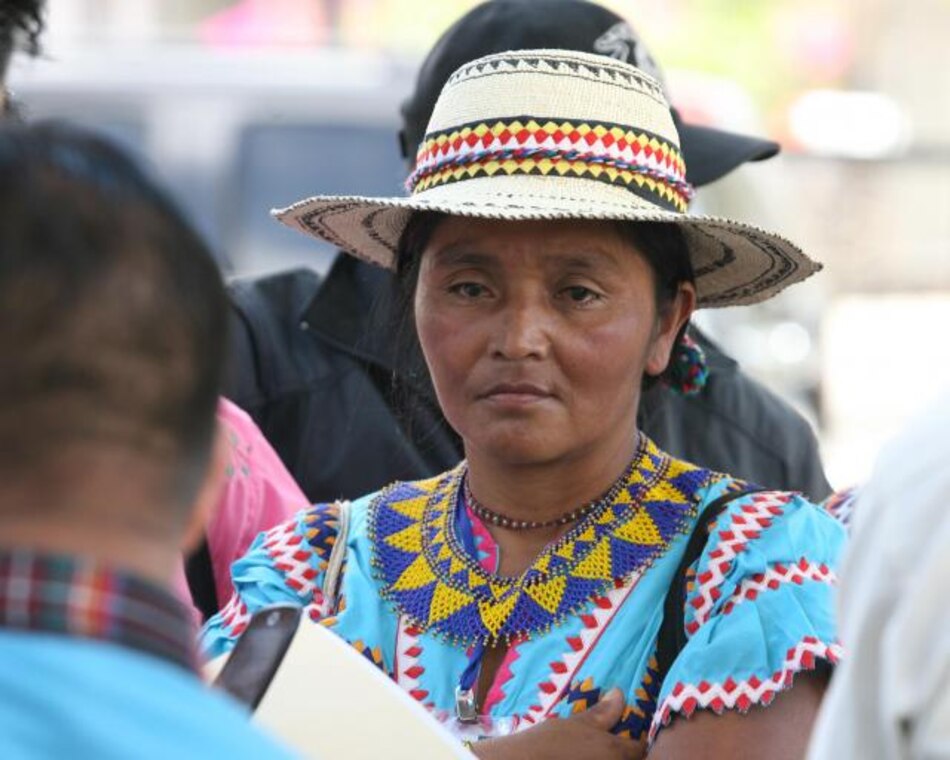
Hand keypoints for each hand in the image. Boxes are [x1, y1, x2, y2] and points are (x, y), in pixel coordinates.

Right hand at [472, 689, 645, 759]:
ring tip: (593, 746)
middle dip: (626, 750)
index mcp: (616, 752)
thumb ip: (602, 712)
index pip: (640, 748)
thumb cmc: (552, 741)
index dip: (638, 738)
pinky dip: (596, 758)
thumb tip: (619, 694)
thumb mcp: (577, 722)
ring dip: (610, 754)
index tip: (629, 731)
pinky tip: (583, 754)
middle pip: (631, 758)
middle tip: (613, 736)